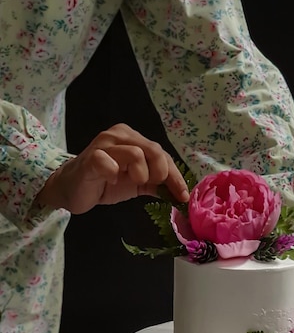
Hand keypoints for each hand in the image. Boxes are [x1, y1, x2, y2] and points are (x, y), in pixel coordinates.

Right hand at [37, 123, 188, 213]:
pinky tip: (111, 181)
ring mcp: (104, 145)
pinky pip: (107, 162)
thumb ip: (157, 184)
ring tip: (132, 182)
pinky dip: (114, 174)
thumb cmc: (105, 182)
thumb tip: (181, 194)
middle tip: (153, 186)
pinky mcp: (90, 158)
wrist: (72, 188)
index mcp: (133, 139)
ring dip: (140, 174)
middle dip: (161, 173)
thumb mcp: (137, 183)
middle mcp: (120, 136)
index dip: (176, 176)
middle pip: (154, 150)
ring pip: (136, 154)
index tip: (182, 196)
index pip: (162, 154)